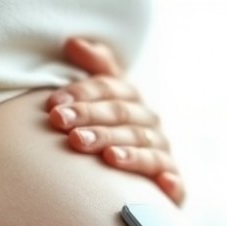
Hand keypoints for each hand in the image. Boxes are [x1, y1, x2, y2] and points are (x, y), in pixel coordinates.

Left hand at [47, 38, 184, 205]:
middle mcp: (149, 123)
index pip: (109, 89)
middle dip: (92, 119)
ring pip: (143, 144)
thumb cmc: (111, 133)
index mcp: (131, 101)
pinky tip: (162, 182)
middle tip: (64, 127)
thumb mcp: (104, 98)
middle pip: (122, 116)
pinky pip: (173, 179)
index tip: (53, 104)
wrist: (133, 179)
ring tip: (101, 153)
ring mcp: (161, 150)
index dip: (82, 94)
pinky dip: (169, 180)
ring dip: (122, 147)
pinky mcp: (171, 181)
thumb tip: (73, 42)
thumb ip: (94, 69)